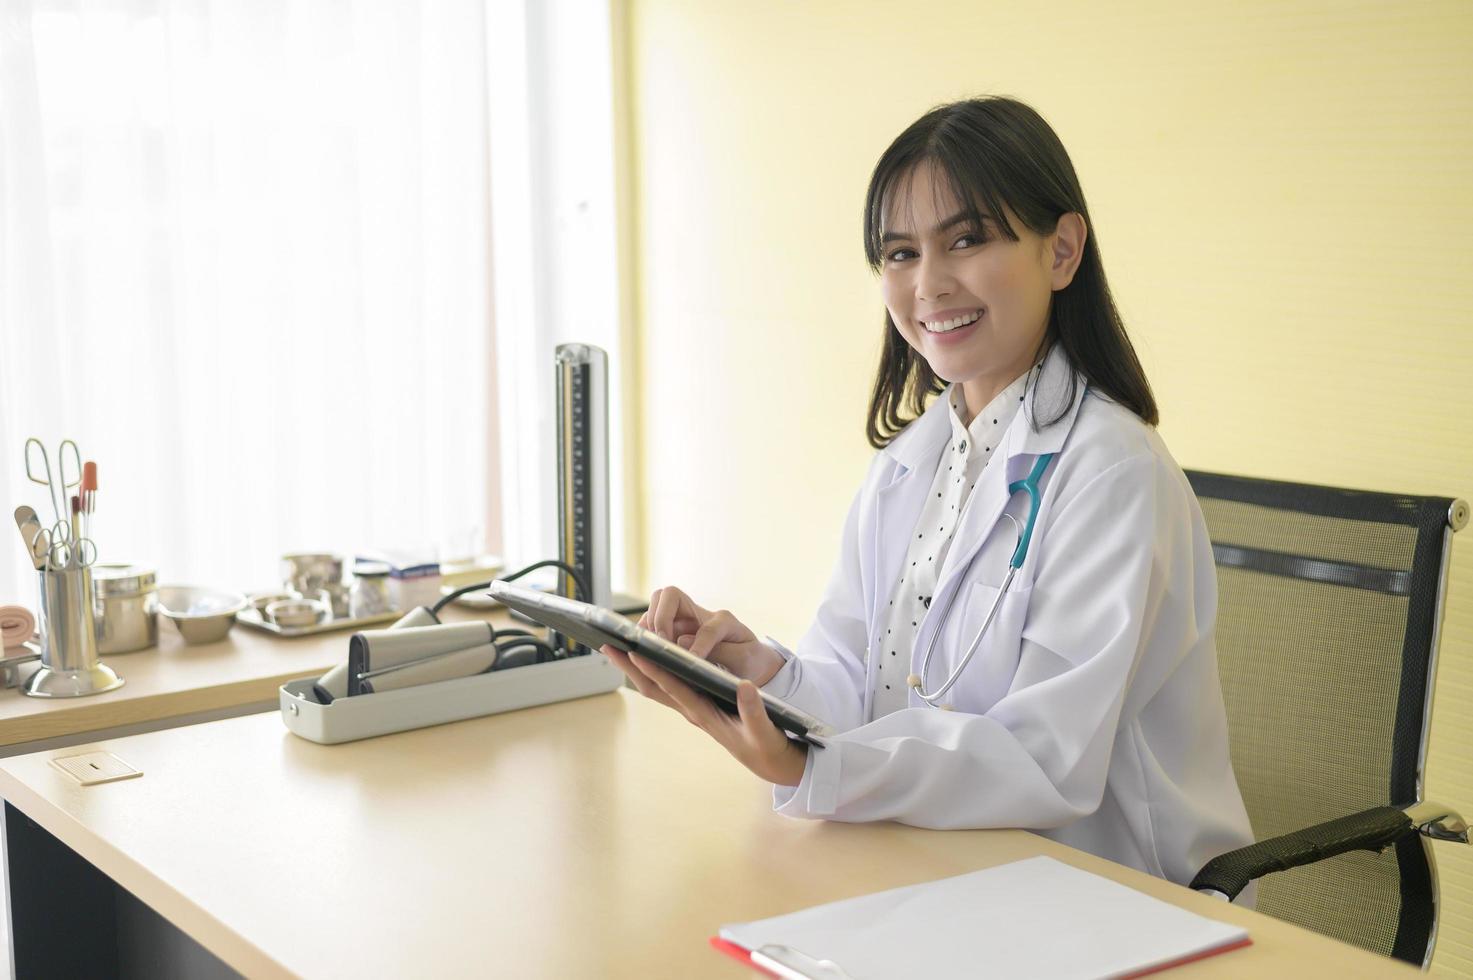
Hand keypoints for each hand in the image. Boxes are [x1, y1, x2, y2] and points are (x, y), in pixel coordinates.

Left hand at [602, 645, 807, 786]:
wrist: (769, 761)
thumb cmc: (766, 745)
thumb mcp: (764, 731)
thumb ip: (754, 711)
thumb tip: (744, 686)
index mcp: (706, 714)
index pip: (675, 689)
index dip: (655, 670)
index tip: (636, 652)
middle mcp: (693, 710)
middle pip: (655, 687)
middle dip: (631, 667)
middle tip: (607, 646)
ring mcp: (693, 708)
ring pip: (658, 686)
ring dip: (637, 669)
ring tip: (617, 648)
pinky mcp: (698, 704)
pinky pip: (670, 686)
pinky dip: (654, 671)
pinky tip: (646, 659)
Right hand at [639, 585, 783, 684]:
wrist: (751, 662)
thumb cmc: (749, 659)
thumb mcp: (744, 660)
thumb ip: (719, 653)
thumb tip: (682, 644)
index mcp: (724, 620)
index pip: (707, 627)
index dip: (698, 645)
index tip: (691, 661)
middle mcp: (700, 614)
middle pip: (669, 595)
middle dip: (661, 618)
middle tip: (661, 644)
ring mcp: (684, 620)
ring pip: (656, 605)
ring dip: (649, 626)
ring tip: (652, 650)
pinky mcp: (674, 630)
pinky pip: (651, 624)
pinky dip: (646, 636)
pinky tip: (648, 654)